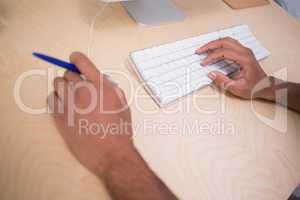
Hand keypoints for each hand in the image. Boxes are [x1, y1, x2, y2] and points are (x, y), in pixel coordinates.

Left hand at [48, 52, 176, 199]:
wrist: (110, 153)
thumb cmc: (119, 130)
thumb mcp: (122, 103)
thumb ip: (110, 88)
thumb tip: (98, 80)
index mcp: (101, 86)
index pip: (82, 62)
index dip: (76, 58)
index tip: (74, 59)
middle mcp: (83, 91)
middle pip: (67, 73)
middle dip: (72, 76)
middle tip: (78, 86)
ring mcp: (69, 104)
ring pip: (56, 84)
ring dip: (63, 87)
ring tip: (71, 97)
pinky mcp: (59, 117)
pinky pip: (50, 99)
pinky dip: (56, 99)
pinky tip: (64, 106)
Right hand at [196, 37, 266, 98]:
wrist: (265, 86)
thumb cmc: (254, 87)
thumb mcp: (237, 88)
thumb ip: (223, 81)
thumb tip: (211, 74)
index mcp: (244, 59)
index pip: (224, 52)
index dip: (211, 57)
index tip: (204, 63)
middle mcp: (245, 52)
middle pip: (225, 41)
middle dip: (210, 45)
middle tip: (200, 51)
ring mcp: (245, 50)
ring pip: (227, 40)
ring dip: (214, 43)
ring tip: (204, 49)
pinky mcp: (243, 52)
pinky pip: (230, 43)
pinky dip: (219, 44)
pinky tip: (213, 49)